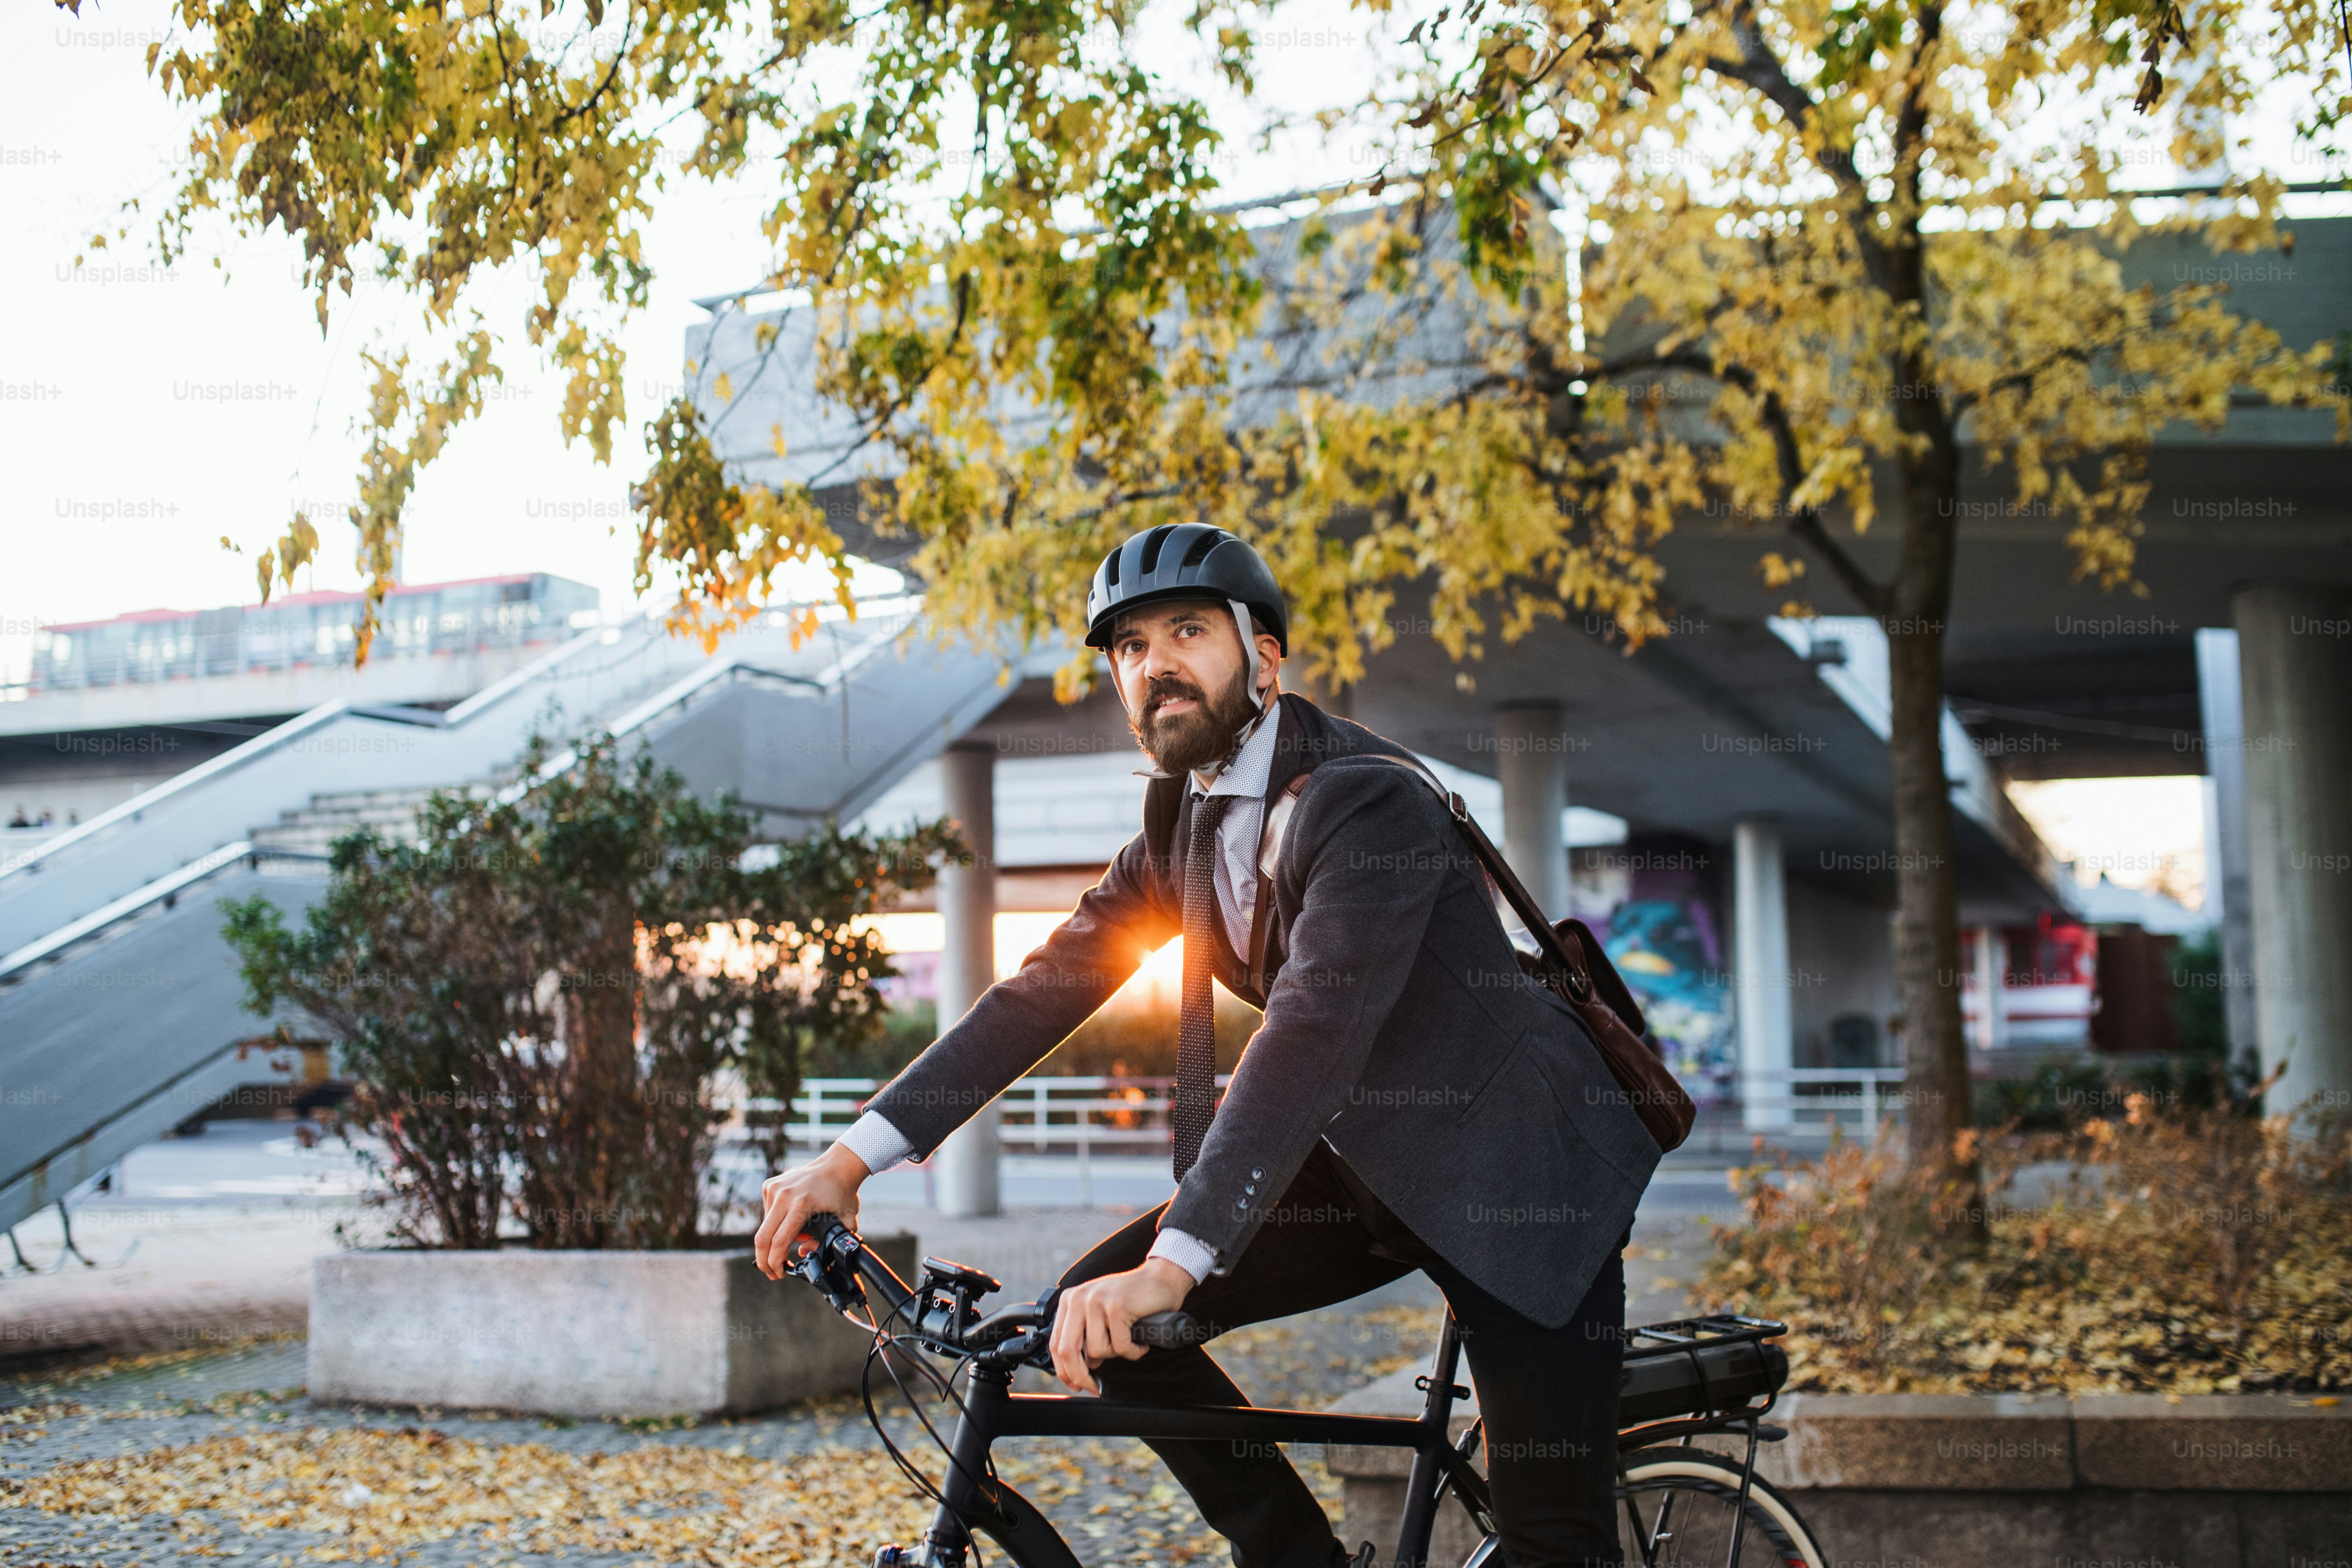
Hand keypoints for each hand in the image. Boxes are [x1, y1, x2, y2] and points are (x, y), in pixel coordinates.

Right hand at [754, 1142, 870, 1280]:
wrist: (838, 1165)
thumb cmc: (843, 1193)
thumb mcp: (846, 1222)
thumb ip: (827, 1243)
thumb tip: (801, 1252)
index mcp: (802, 1204)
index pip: (780, 1242)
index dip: (776, 1263)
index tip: (779, 1274)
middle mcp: (784, 1195)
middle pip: (763, 1238)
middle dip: (764, 1260)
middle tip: (771, 1272)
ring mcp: (774, 1188)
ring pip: (764, 1227)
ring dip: (774, 1239)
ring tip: (796, 1236)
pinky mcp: (770, 1185)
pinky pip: (767, 1213)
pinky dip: (775, 1223)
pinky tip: (791, 1219)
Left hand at [1048, 1258, 1194, 1394]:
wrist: (1160, 1279)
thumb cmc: (1132, 1301)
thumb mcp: (1098, 1315)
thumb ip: (1083, 1336)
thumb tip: (1076, 1371)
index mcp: (1069, 1301)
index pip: (1055, 1344)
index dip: (1064, 1371)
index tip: (1075, 1384)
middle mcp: (1078, 1298)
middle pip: (1067, 1351)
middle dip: (1080, 1376)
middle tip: (1094, 1387)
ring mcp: (1097, 1301)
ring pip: (1096, 1351)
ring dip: (1116, 1355)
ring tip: (1128, 1341)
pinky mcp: (1117, 1307)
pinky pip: (1120, 1347)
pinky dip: (1133, 1351)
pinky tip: (1140, 1342)